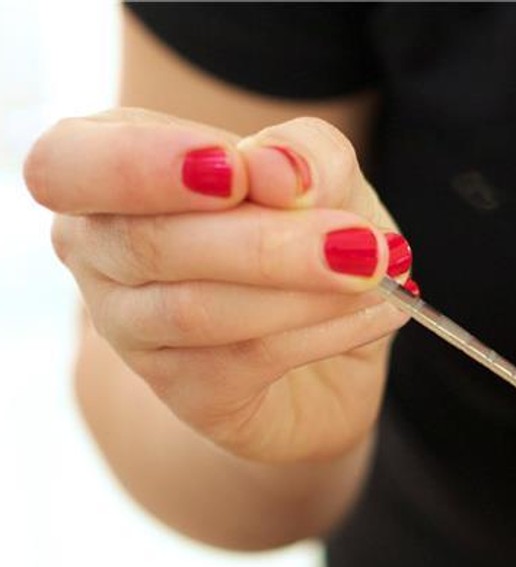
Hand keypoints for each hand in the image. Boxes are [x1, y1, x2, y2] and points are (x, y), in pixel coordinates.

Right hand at [24, 109, 410, 463]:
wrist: (329, 353)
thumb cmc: (306, 240)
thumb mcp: (322, 179)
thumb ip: (304, 155)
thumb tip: (280, 169)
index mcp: (101, 171)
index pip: (68, 164)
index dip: (142, 166)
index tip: (235, 170)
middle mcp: (97, 252)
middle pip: (151, 243)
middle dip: (266, 243)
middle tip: (361, 241)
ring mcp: (131, 331)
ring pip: (199, 311)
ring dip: (306, 293)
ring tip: (378, 274)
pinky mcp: (186, 392)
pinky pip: (249, 359)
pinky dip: (326, 332)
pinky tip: (378, 313)